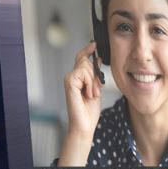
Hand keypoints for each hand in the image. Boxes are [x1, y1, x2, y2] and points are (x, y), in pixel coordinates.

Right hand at [59, 42, 102, 165]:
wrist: (85, 124)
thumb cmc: (89, 110)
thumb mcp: (96, 88)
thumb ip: (96, 75)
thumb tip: (98, 59)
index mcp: (78, 78)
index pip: (82, 59)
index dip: (88, 50)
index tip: (94, 44)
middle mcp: (71, 77)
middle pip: (86, 61)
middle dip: (95, 75)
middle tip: (96, 90)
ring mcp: (69, 79)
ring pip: (86, 66)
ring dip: (94, 81)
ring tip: (92, 94)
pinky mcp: (69, 82)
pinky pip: (83, 73)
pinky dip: (90, 83)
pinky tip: (88, 93)